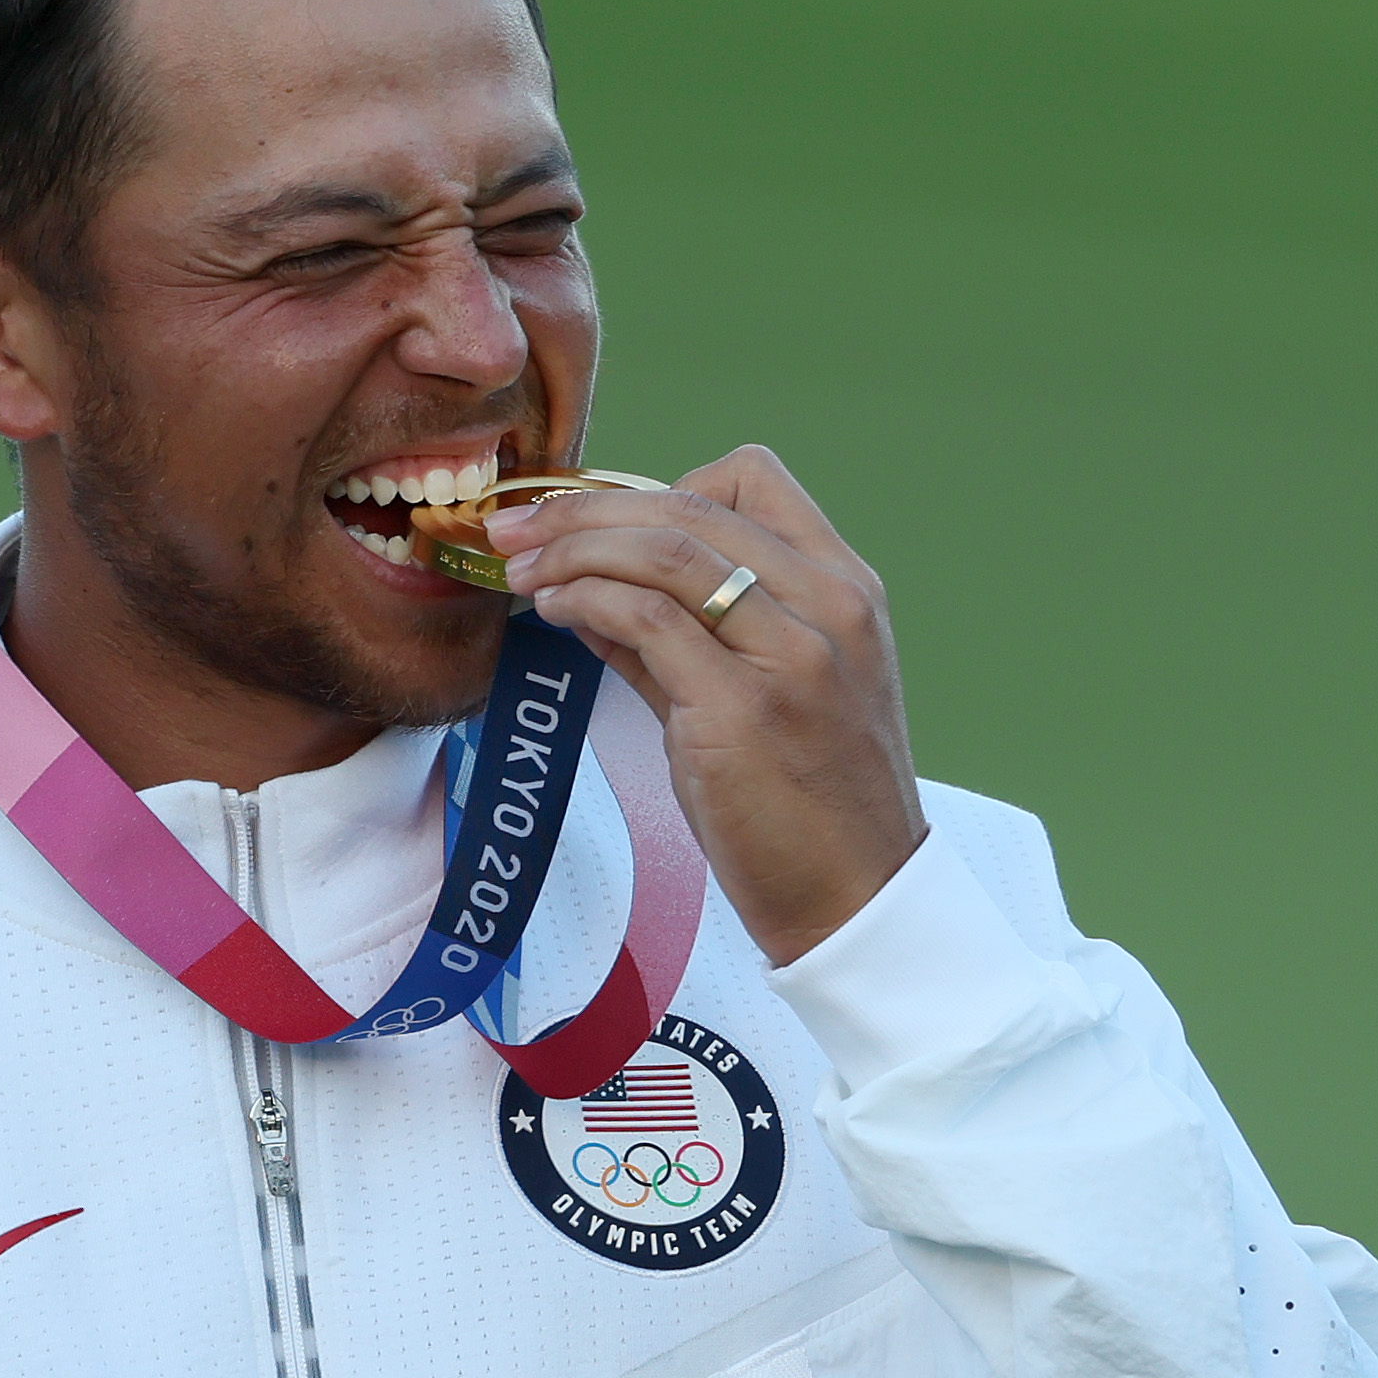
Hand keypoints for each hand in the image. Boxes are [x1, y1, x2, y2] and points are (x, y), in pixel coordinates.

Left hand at [486, 446, 926, 963]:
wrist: (860, 900)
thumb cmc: (812, 804)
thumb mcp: (771, 692)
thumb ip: (684, 635)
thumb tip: (588, 590)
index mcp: (845, 588)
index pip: (752, 477)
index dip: (660, 485)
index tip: (596, 519)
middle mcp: (829, 606)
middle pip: (692, 507)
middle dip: (584, 507)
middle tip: (516, 526)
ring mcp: (791, 656)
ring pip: (665, 551)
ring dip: (573, 547)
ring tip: (521, 569)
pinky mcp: (742, 710)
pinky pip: (645, 619)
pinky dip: (586, 599)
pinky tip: (554, 612)